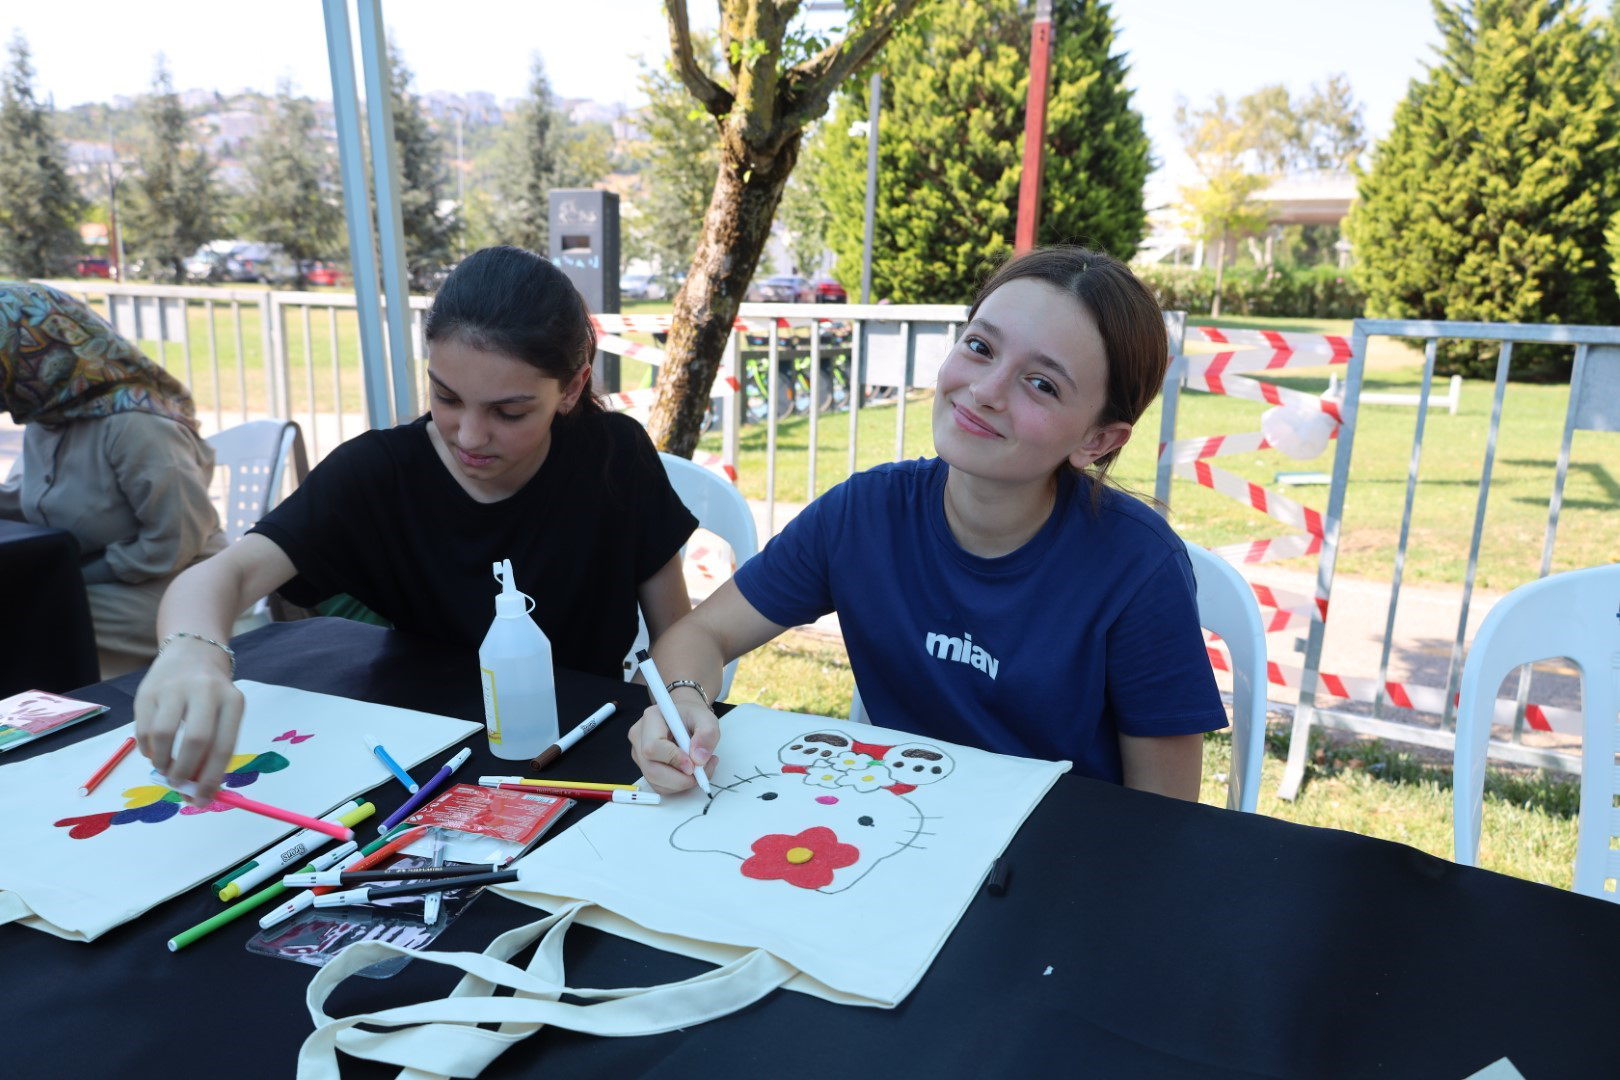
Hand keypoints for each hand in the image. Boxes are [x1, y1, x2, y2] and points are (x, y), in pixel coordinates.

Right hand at [133, 638, 242, 803]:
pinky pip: (142, 729)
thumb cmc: (212, 695)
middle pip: (195, 741)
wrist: (193, 651)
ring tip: (165, 768)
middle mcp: (205, 691)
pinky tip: (155, 751)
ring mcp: (173, 688)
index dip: (211, 779)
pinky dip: (147, 749)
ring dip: (161, 762)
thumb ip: (213, 751)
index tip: (202, 800)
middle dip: (184, 772)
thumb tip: (196, 793)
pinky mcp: (147, 691)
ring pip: (162, 736)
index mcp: (232, 701)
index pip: (223, 747)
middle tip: (178, 784)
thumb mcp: (224, 715)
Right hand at [629, 693, 718, 794]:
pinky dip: (678, 785)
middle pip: (651, 770)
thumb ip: (707, 735)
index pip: (653, 747)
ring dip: (681, 783)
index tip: (693, 764)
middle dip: (679, 779)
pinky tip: (691, 772)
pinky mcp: (645, 767)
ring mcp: (639, 754)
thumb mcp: (707, 718)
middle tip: (700, 773)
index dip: (674, 759)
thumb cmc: (693, 716)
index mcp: (651, 718)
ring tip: (701, 769)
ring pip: (656, 782)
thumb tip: (698, 759)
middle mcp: (639, 736)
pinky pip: (660, 786)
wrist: (686, 718)